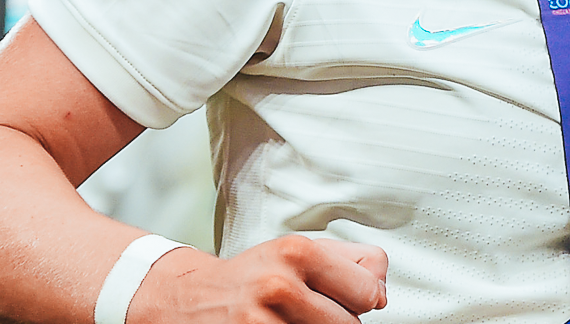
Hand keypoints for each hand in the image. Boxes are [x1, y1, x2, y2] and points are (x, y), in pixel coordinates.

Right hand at [135, 236, 389, 323]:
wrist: (187, 299)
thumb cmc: (253, 276)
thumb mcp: (300, 253)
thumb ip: (353, 261)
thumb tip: (382, 289)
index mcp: (297, 252)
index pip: (367, 291)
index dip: (361, 300)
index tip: (345, 300)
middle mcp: (277, 285)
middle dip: (337, 322)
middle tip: (309, 313)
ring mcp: (258, 322)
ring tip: (293, 321)